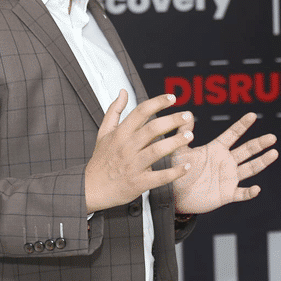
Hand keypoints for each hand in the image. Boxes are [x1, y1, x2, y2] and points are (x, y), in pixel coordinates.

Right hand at [85, 91, 192, 213]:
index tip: (172, 98)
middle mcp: (127, 147)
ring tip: (189, 136)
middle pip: (152, 129)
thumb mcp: (103, 132)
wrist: (91, 188)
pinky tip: (187, 166)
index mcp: (120, 134)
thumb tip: (123, 92)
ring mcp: (132, 165)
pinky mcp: (138, 183)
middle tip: (187, 116)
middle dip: (171, 120)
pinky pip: (159, 177)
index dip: (157, 102)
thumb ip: (114, 110)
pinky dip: (174, 172)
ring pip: (156, 151)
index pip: (140, 112)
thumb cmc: (100, 161)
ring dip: (175, 142)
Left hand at [170, 112, 277, 214]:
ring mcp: (229, 178)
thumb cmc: (178, 171)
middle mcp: (226, 161)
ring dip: (262, 162)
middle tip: (272, 137)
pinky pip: (242, 193)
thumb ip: (184, 134)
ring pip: (250, 168)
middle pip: (247, 150)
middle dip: (260, 143)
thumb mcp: (180, 151)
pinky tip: (257, 189)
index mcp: (216, 149)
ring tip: (274, 153)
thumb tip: (188, 114)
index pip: (233, 134)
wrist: (176, 195)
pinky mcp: (228, 194)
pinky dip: (250, 192)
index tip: (252, 115)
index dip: (242, 125)